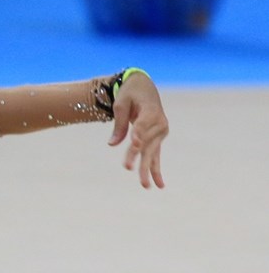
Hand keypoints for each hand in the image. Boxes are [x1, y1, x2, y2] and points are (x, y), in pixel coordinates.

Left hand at [107, 71, 168, 188]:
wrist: (144, 87)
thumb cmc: (130, 93)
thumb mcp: (120, 104)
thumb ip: (118, 124)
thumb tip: (112, 144)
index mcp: (151, 111)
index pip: (141, 126)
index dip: (137, 135)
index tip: (134, 145)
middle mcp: (159, 123)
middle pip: (146, 142)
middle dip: (136, 156)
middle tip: (127, 168)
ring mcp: (160, 132)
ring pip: (151, 152)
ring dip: (148, 169)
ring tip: (145, 186)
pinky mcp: (158, 138)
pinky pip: (156, 155)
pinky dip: (156, 169)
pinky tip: (159, 185)